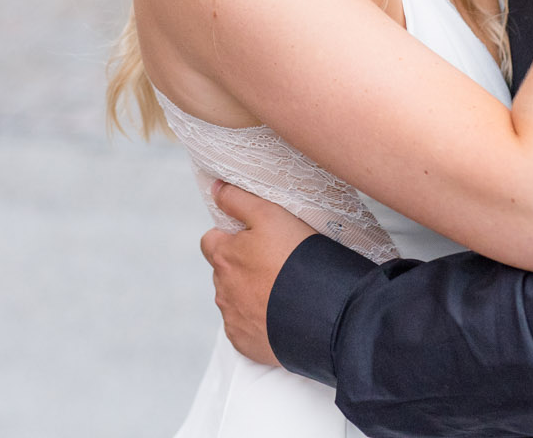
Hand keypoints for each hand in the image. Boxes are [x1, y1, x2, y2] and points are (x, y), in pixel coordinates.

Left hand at [201, 181, 315, 366]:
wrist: (322, 314)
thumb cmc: (296, 258)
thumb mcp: (270, 215)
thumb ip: (238, 199)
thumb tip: (215, 189)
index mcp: (224, 257)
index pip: (210, 241)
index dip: (229, 238)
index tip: (253, 241)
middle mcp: (222, 290)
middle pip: (224, 272)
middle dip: (241, 268)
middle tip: (274, 266)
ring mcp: (233, 319)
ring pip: (233, 301)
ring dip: (249, 295)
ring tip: (281, 291)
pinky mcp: (245, 343)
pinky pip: (244, 329)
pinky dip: (257, 322)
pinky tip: (280, 315)